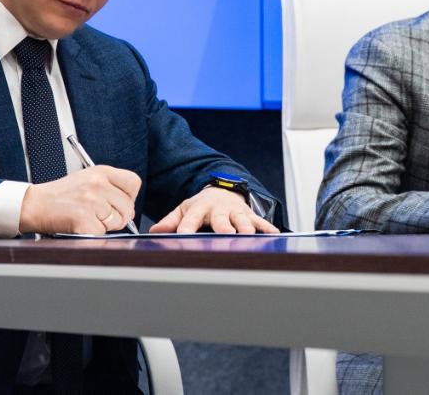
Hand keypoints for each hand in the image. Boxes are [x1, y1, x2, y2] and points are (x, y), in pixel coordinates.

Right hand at [18, 165, 140, 234]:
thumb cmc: (61, 194)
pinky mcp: (84, 220)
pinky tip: (80, 224)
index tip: (120, 202)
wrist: (35, 204)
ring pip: (117, 221)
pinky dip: (92, 233)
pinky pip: (102, 232)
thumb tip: (130, 211)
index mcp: (101, 171)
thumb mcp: (87, 179)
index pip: (133, 182)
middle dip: (118, 216)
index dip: (130, 196)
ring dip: (105, 225)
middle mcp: (98, 184)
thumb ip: (110, 189)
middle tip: (100, 215)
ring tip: (87, 217)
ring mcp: (91, 202)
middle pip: (128, 207)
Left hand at [150, 187, 278, 234]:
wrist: (224, 191)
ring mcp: (236, 212)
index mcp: (200, 208)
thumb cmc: (202, 206)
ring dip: (246, 229)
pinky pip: (261, 222)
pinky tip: (274, 234)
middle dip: (224, 227)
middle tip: (226, 234)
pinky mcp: (250, 215)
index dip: (187, 227)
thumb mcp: (184, 209)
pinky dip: (267, 228)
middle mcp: (220, 210)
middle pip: (221, 219)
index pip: (191, 219)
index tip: (183, 236)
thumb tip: (154, 232)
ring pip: (242, 221)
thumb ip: (171, 221)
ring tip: (248, 236)